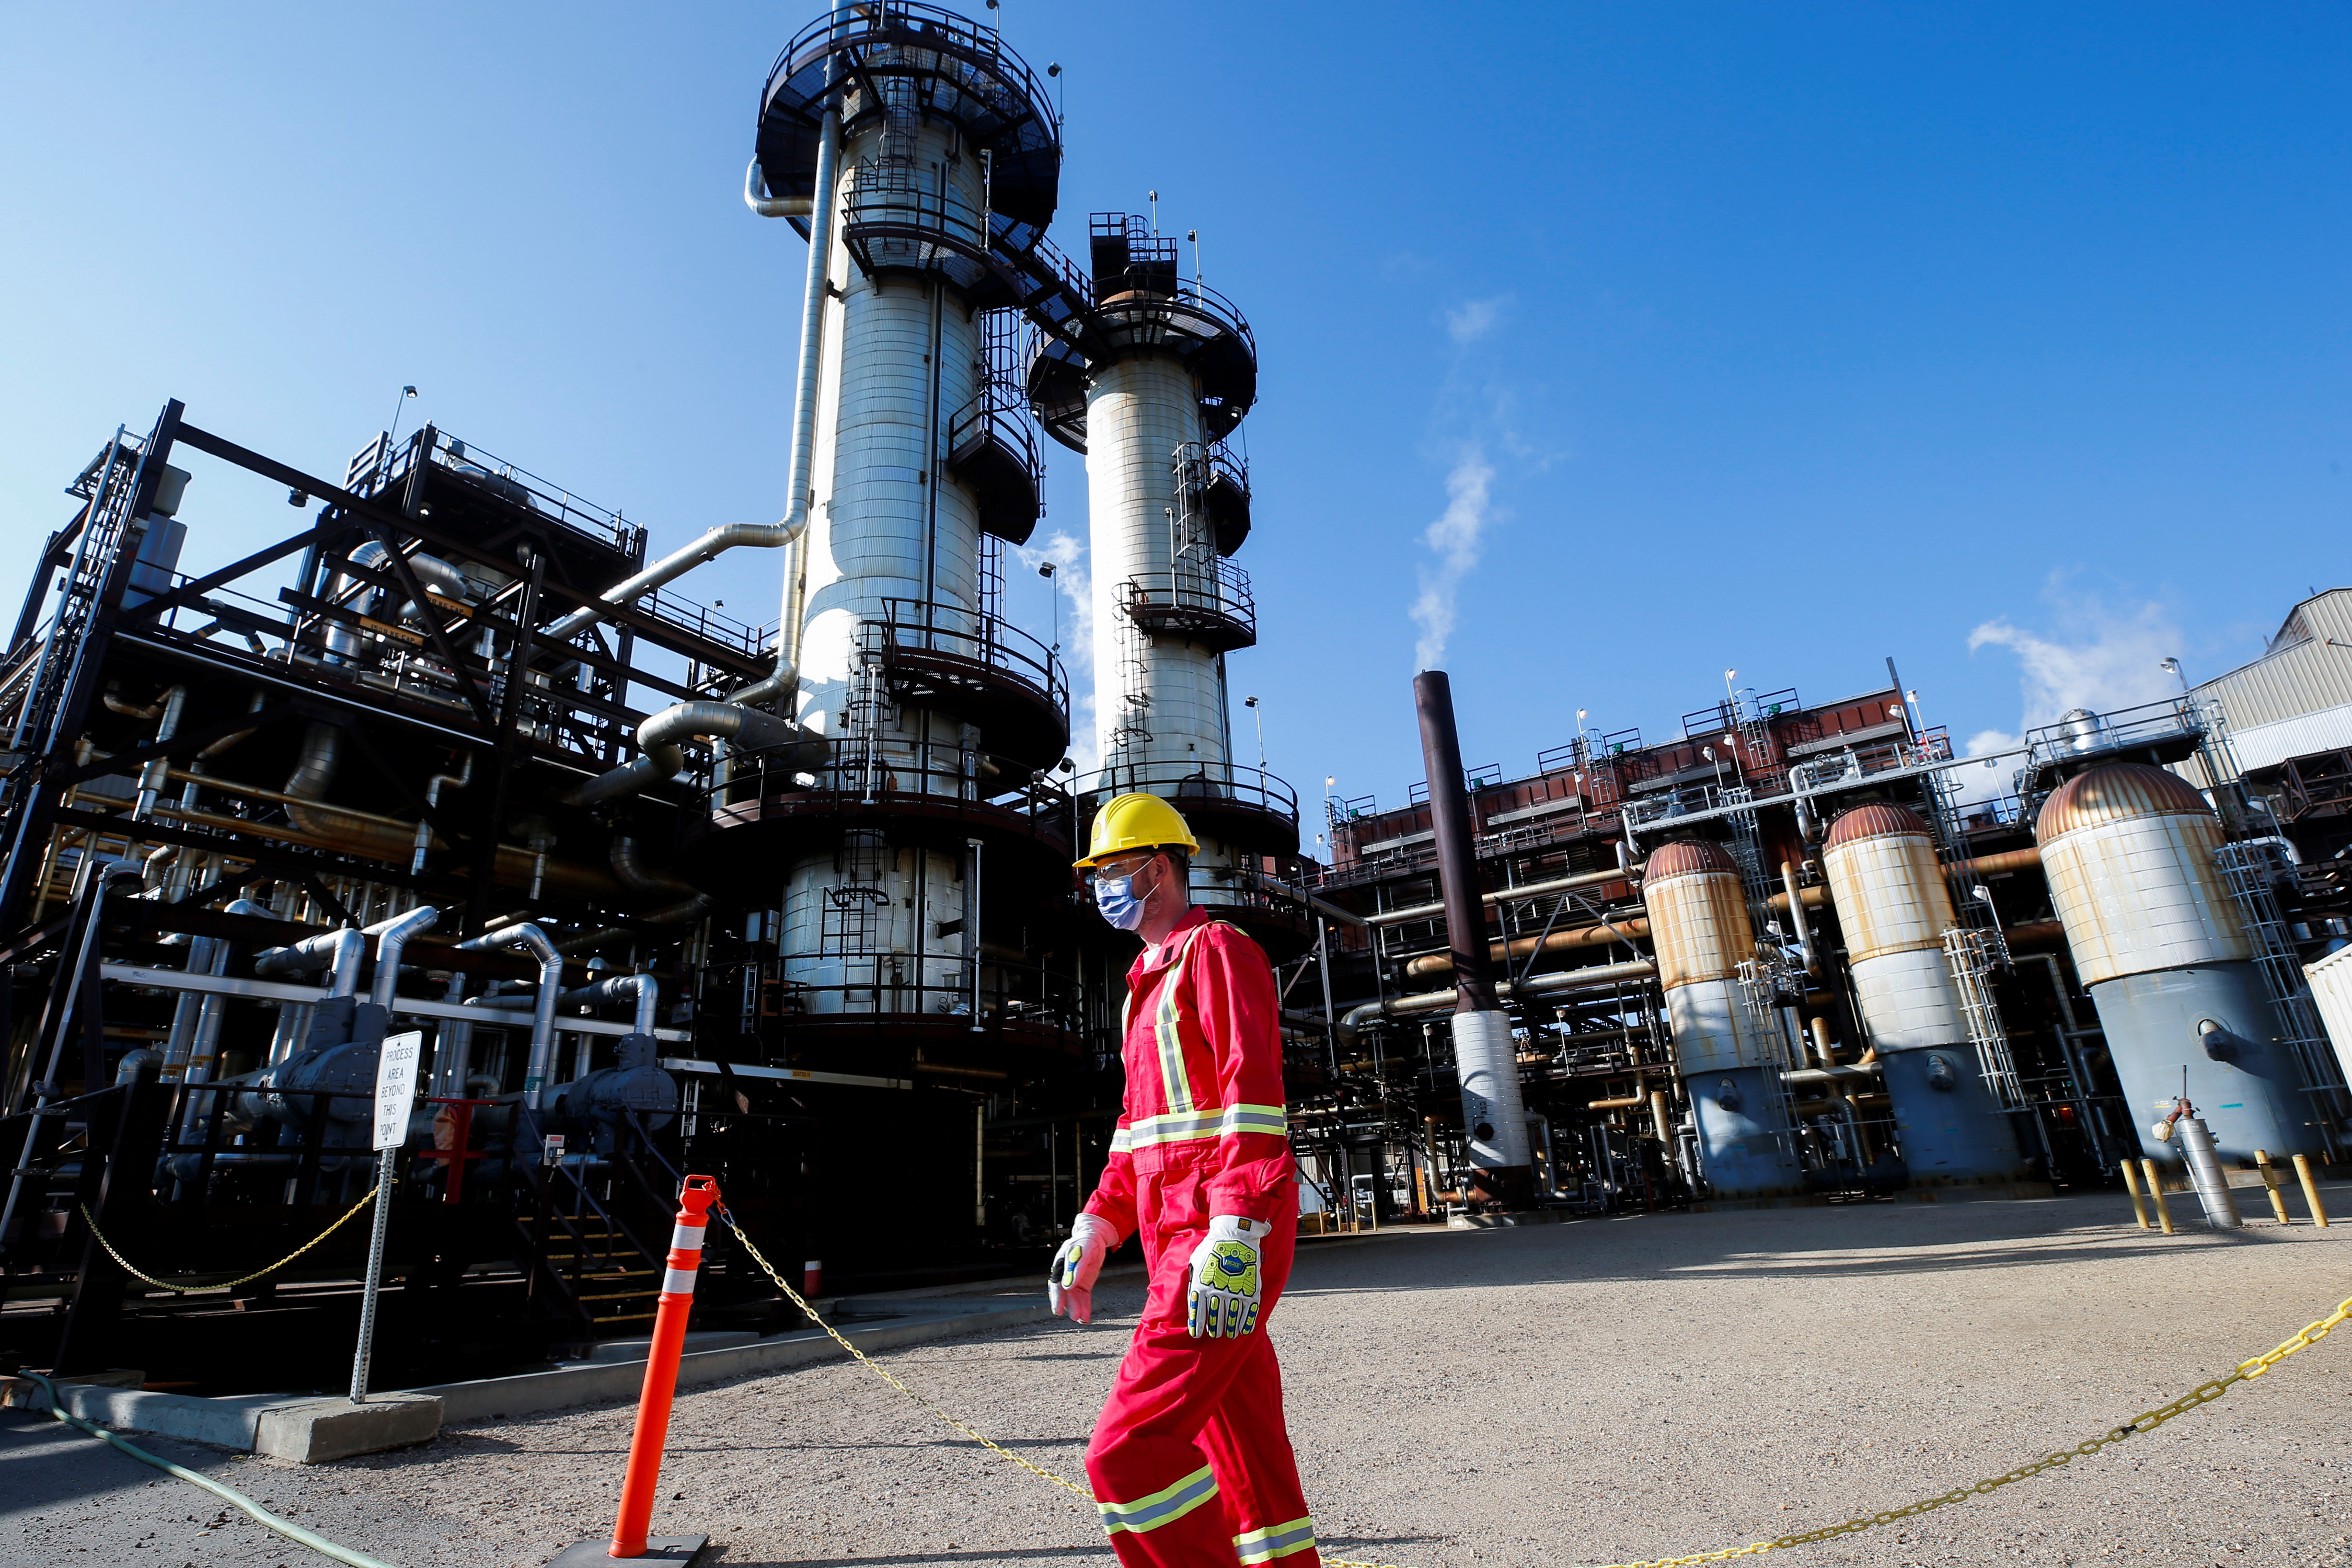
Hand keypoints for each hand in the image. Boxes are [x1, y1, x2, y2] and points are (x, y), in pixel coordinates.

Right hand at [1047, 1213, 1118, 1324]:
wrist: (1096, 1237)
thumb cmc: (1087, 1241)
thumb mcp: (1084, 1250)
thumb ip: (1076, 1267)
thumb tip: (1068, 1285)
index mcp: (1061, 1264)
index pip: (1056, 1283)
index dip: (1057, 1297)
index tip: (1059, 1309)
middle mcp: (1066, 1274)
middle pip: (1065, 1293)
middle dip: (1069, 1305)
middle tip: (1074, 1317)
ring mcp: (1075, 1280)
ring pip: (1074, 1297)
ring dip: (1077, 1308)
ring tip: (1081, 1319)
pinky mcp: (1083, 1284)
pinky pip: (1083, 1297)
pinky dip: (1084, 1306)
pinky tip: (1086, 1317)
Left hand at [1185, 1215, 1265, 1338]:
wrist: (1235, 1235)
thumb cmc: (1212, 1247)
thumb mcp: (1196, 1262)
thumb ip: (1193, 1280)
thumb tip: (1192, 1297)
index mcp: (1201, 1285)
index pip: (1198, 1312)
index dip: (1197, 1326)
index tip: (1196, 1334)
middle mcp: (1217, 1291)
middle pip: (1215, 1318)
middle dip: (1214, 1328)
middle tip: (1215, 1333)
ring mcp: (1235, 1291)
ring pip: (1231, 1317)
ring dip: (1229, 1328)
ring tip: (1229, 1334)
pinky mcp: (1250, 1289)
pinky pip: (1248, 1312)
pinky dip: (1246, 1322)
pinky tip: (1244, 1330)